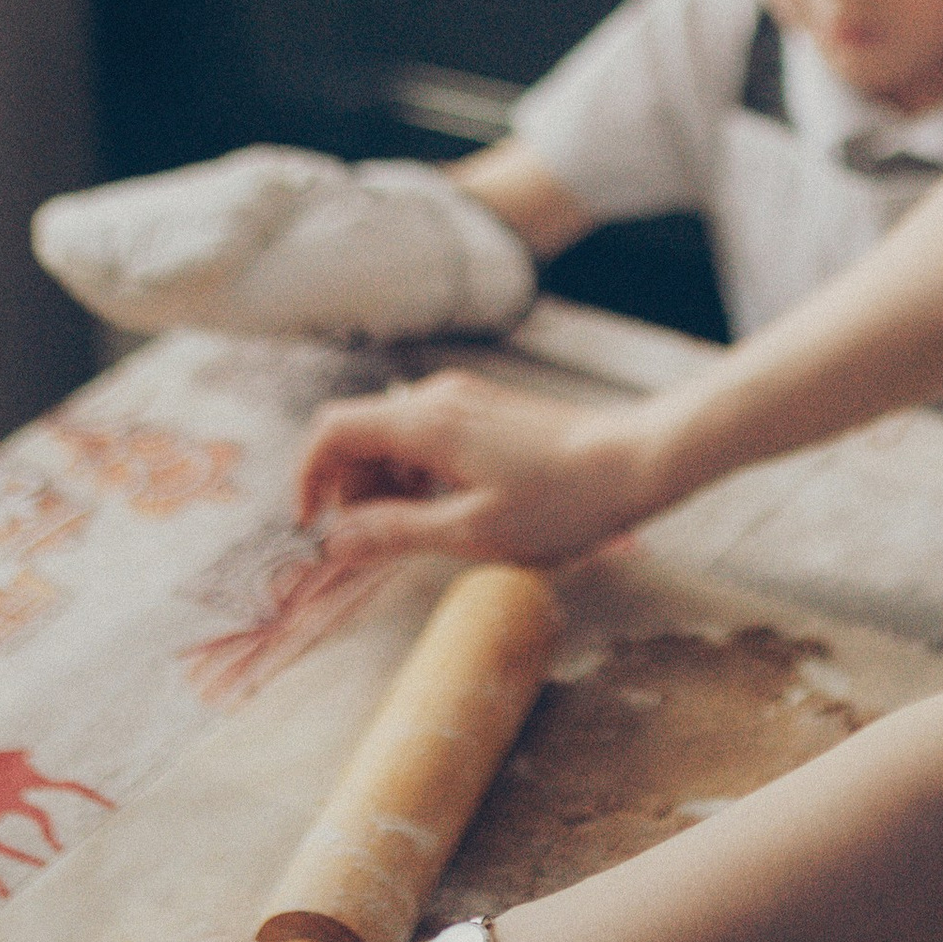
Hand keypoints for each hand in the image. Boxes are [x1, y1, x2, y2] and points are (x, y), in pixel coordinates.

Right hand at [294, 366, 663, 565]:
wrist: (633, 462)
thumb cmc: (560, 502)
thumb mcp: (471, 532)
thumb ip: (395, 533)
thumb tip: (335, 543)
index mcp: (425, 422)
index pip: (332, 431)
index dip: (309, 477)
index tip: (312, 524)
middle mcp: (437, 398)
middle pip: (358, 433)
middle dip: (350, 488)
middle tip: (374, 541)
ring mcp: (463, 400)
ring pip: (392, 437)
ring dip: (385, 484)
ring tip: (418, 532)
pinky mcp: (484, 412)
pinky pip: (425, 436)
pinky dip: (415, 473)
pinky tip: (448, 509)